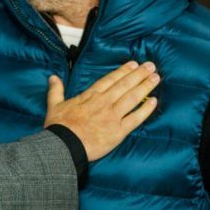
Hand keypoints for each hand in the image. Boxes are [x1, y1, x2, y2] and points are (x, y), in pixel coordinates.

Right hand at [44, 61, 158, 160]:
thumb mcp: (54, 105)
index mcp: (90, 96)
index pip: (110, 79)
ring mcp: (112, 116)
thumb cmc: (59, 127)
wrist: (64, 145)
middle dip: (139, 74)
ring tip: (156, 78)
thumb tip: (53, 77)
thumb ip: (56, 90)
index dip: (123, 71)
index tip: (133, 64)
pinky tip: (154, 102)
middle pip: (125, 85)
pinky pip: (135, 119)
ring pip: (132, 98)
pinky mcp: (118, 131)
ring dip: (145, 87)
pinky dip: (145, 110)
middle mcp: (104, 102)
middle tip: (151, 66)